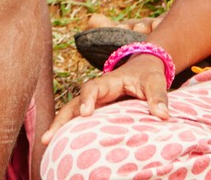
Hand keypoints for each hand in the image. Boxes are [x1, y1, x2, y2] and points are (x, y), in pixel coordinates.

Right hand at [42, 53, 170, 142]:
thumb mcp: (155, 82)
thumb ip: (158, 97)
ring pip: (71, 112)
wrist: (143, 66)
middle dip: (60, 119)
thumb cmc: (148, 74)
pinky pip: (78, 119)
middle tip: (49, 136)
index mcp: (107, 82)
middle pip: (73, 103)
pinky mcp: (95, 109)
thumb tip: (164, 116)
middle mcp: (95, 92)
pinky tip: (61, 143)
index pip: (92, 89)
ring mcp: (93, 101)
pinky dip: (68, 129)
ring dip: (59, 126)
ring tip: (46, 143)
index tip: (86, 113)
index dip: (87, 100)